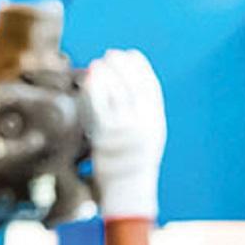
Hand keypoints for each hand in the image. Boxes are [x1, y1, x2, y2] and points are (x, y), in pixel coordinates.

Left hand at [82, 49, 166, 222]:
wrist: (128, 191)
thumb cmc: (134, 162)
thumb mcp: (147, 136)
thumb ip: (142, 112)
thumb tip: (128, 84)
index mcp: (156, 122)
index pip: (151, 87)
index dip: (141, 67)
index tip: (132, 54)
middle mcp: (143, 124)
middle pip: (132, 85)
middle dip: (122, 65)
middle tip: (112, 54)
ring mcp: (124, 130)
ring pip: (114, 92)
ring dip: (106, 73)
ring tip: (98, 64)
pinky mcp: (105, 137)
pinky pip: (97, 106)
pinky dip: (93, 90)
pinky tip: (88, 80)